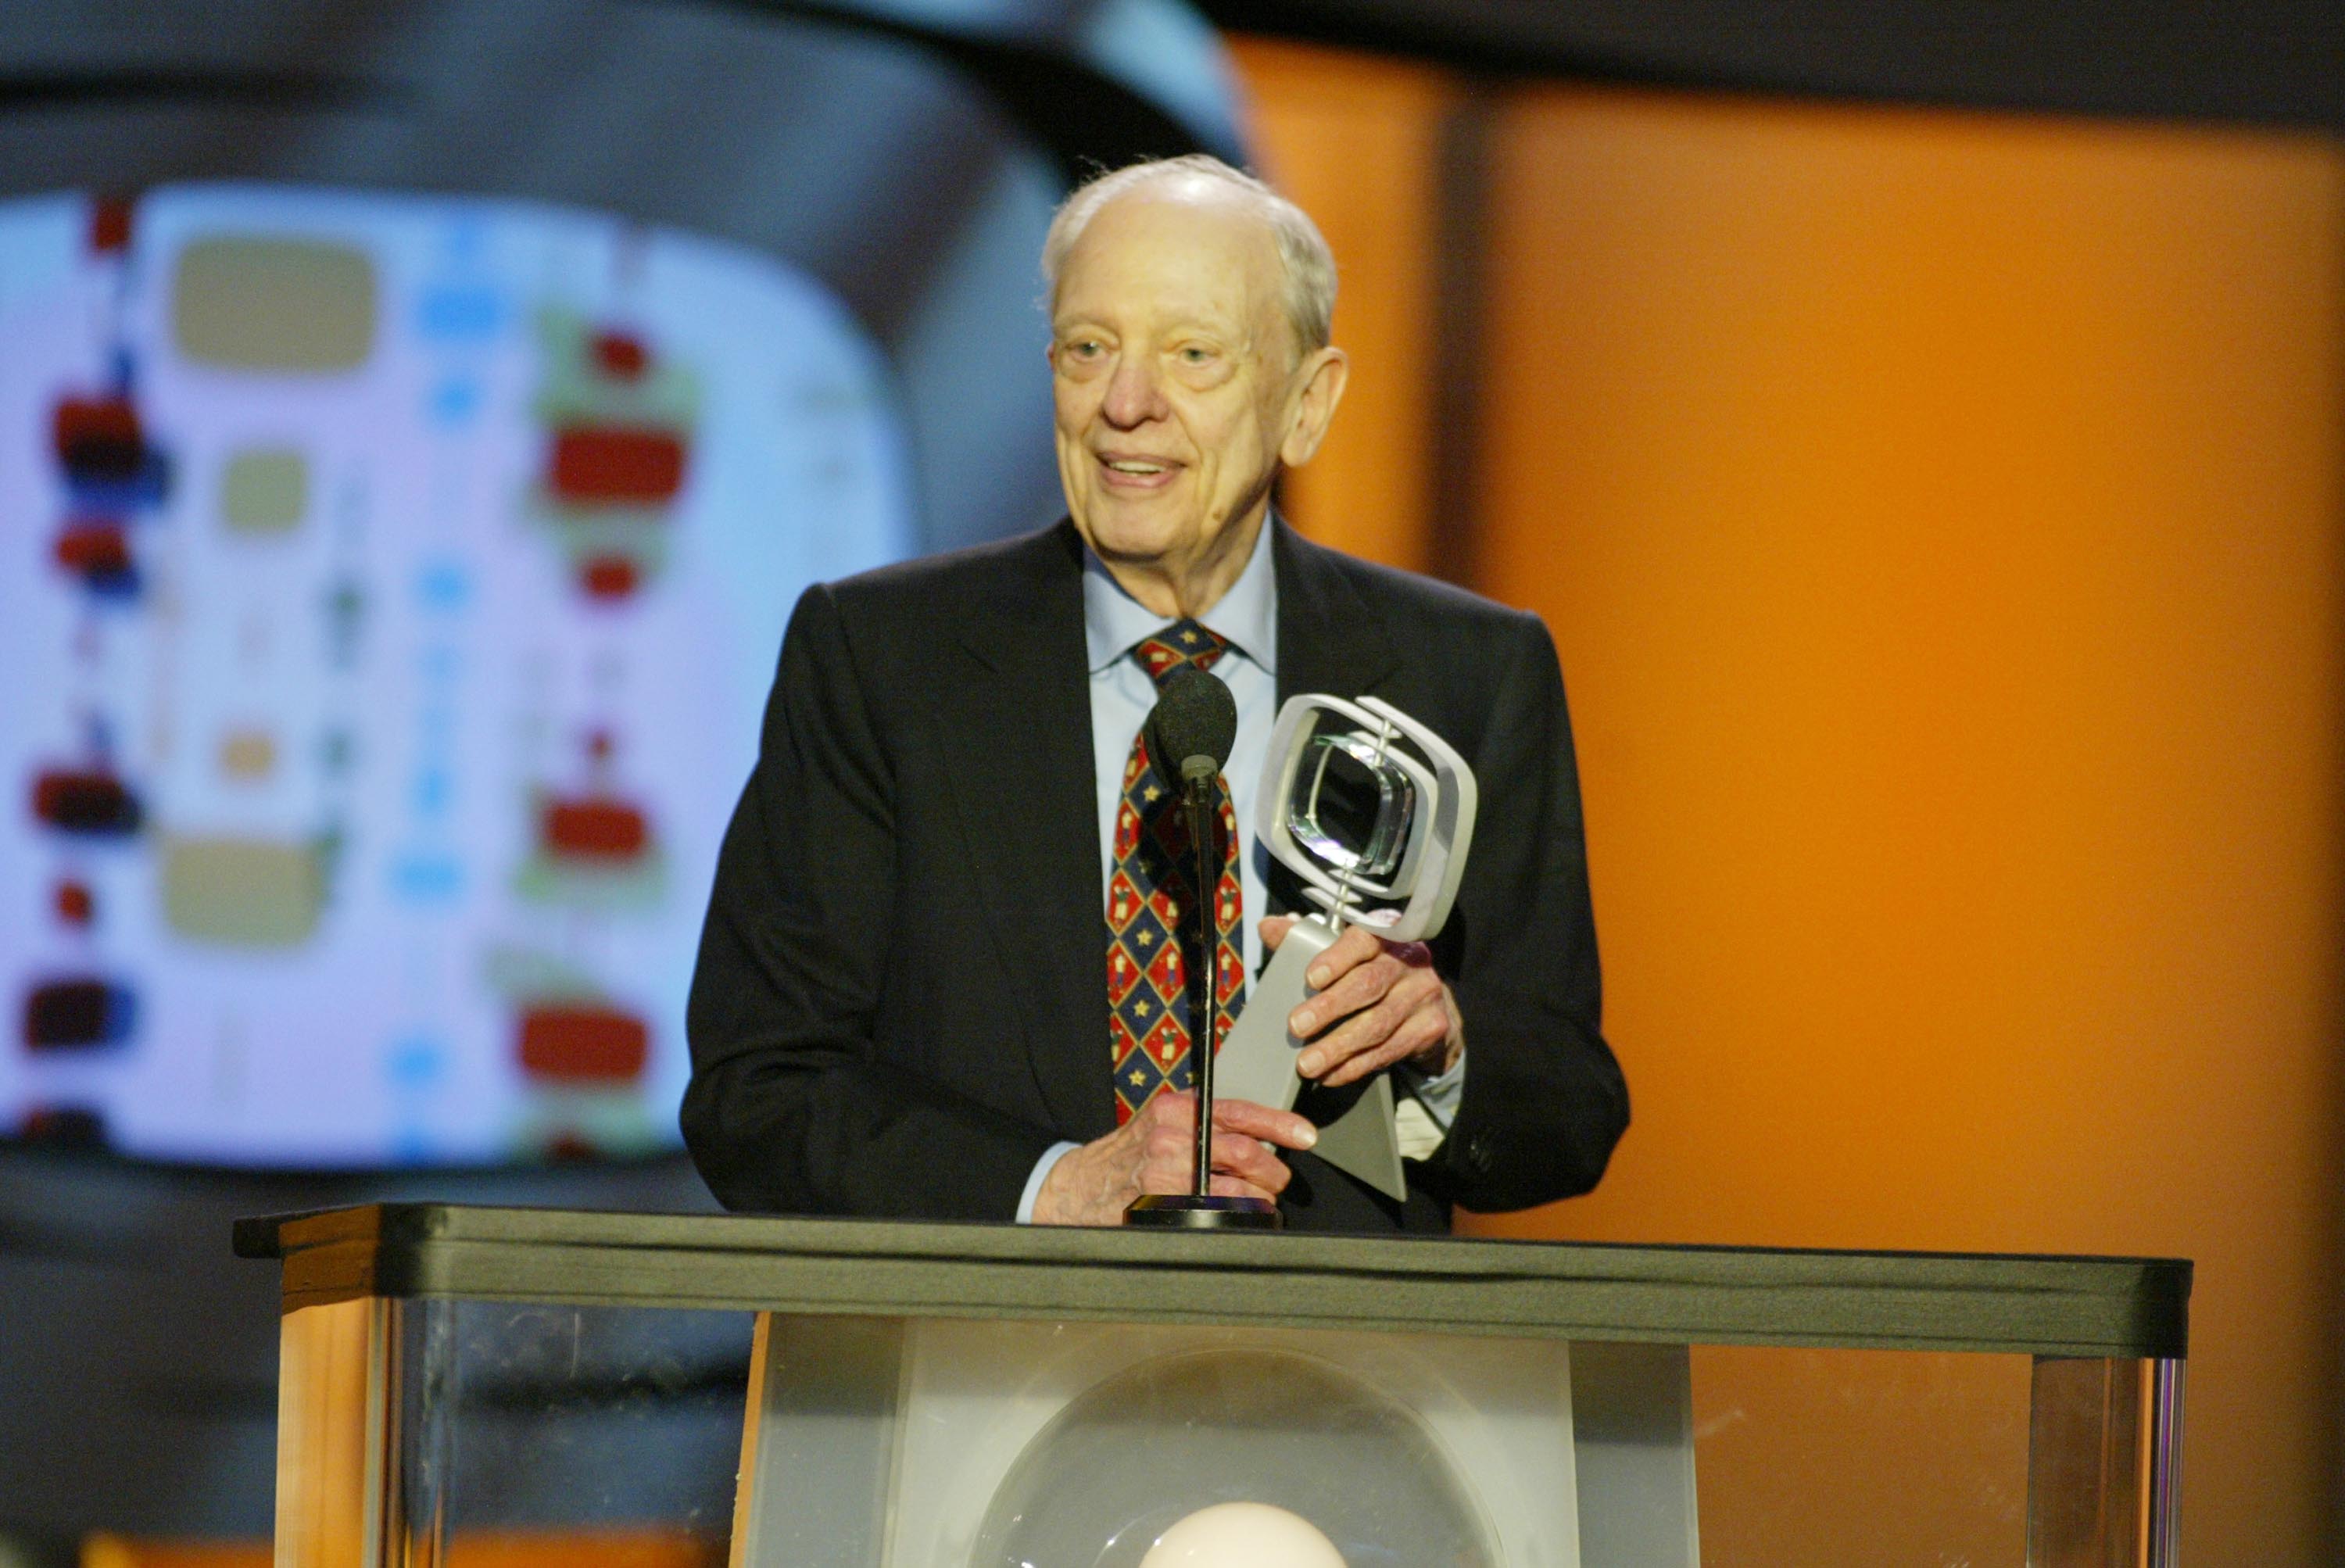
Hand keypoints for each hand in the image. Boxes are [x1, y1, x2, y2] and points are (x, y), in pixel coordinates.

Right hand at [1030, 1092, 1317, 1225]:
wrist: (1077, 1186)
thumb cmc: (1127, 1155)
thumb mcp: (1160, 1121)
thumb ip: (1202, 1121)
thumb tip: (1257, 1134)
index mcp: (1177, 1108)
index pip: (1240, 1111)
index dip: (1279, 1124)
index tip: (1306, 1135)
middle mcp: (1172, 1135)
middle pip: (1246, 1153)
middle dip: (1273, 1172)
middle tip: (1277, 1182)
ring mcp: (1166, 1172)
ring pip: (1237, 1188)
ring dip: (1259, 1200)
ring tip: (1259, 1203)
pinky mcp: (1163, 1205)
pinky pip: (1218, 1215)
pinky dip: (1237, 1219)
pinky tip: (1238, 1218)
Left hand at [1263, 915, 1463, 1086]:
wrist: (1429, 1006)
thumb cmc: (1374, 973)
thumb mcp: (1345, 952)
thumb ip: (1305, 939)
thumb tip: (1267, 927)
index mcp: (1385, 936)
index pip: (1362, 940)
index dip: (1336, 959)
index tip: (1310, 979)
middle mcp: (1409, 961)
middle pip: (1368, 984)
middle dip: (1329, 1008)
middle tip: (1297, 1026)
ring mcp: (1424, 994)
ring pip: (1378, 1023)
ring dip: (1338, 1047)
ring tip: (1307, 1063)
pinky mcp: (1431, 1027)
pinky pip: (1389, 1051)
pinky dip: (1355, 1066)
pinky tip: (1331, 1074)